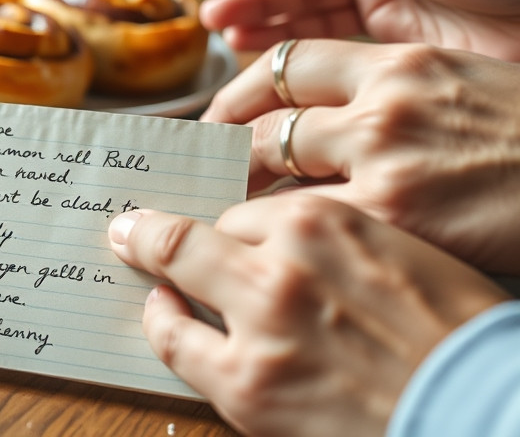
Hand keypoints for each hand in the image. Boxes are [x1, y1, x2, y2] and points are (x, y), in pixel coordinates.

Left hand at [107, 196, 507, 436]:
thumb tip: (282, 230)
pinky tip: (163, 311)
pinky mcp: (245, 382)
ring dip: (156, 261)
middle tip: (136, 224)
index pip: (251, 203)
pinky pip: (175, 340)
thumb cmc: (457, 332)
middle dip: (164, 225)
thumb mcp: (403, 251)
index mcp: (329, 219)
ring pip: (178, 268)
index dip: (229, 218)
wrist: (480, 412)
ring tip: (138, 254)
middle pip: (200, 227)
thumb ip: (337, 232)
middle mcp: (284, 260)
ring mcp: (259, 321)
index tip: (206, 217)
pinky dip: (161, 320)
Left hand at [204, 38, 519, 273]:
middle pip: (264, 119)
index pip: (283, 63)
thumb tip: (328, 114)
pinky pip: (305, 223)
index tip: (215, 120)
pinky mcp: (398, 215)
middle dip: (220, 152)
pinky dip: (272, 238)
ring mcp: (388, 157)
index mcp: (399, 62)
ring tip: (213, 219)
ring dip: (234, 197)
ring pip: (271, 172)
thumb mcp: (462, 89)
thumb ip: (389, 92)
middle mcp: (383, 100)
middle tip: (196, 178)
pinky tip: (259, 252)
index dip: (238, 93)